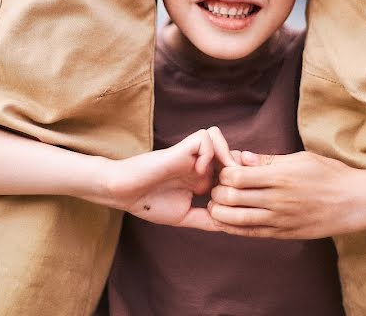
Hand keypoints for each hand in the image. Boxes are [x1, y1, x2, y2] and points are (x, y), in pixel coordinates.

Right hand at [102, 128, 237, 229]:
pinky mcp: (180, 149)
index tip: (241, 199)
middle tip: (237, 188)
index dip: (241, 180)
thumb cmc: (149, 204)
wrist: (124, 194)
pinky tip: (198, 172)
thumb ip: (206, 220)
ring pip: (219, 139)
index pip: (231, 171)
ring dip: (224, 156)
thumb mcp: (184, 216)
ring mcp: (190, 156)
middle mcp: (198, 165)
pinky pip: (205, 138)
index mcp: (201, 180)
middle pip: (231, 152)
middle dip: (239, 167)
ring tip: (220, 178)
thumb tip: (230, 228)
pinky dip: (208, 153)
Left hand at [208, 150, 365, 238]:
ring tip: (214, 206)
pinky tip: (223, 224)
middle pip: (233, 198)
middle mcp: (278, 199)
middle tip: (215, 188)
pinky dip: (233, 229)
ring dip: (220, 213)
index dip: (224, 173)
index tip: (224, 171)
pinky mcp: (284, 233)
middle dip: (217, 193)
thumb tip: (241, 157)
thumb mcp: (300, 158)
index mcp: (280, 176)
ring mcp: (281, 219)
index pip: (237, 176)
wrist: (355, 202)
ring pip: (238, 219)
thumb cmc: (329, 174)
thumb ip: (268, 160)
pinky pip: (252, 233)